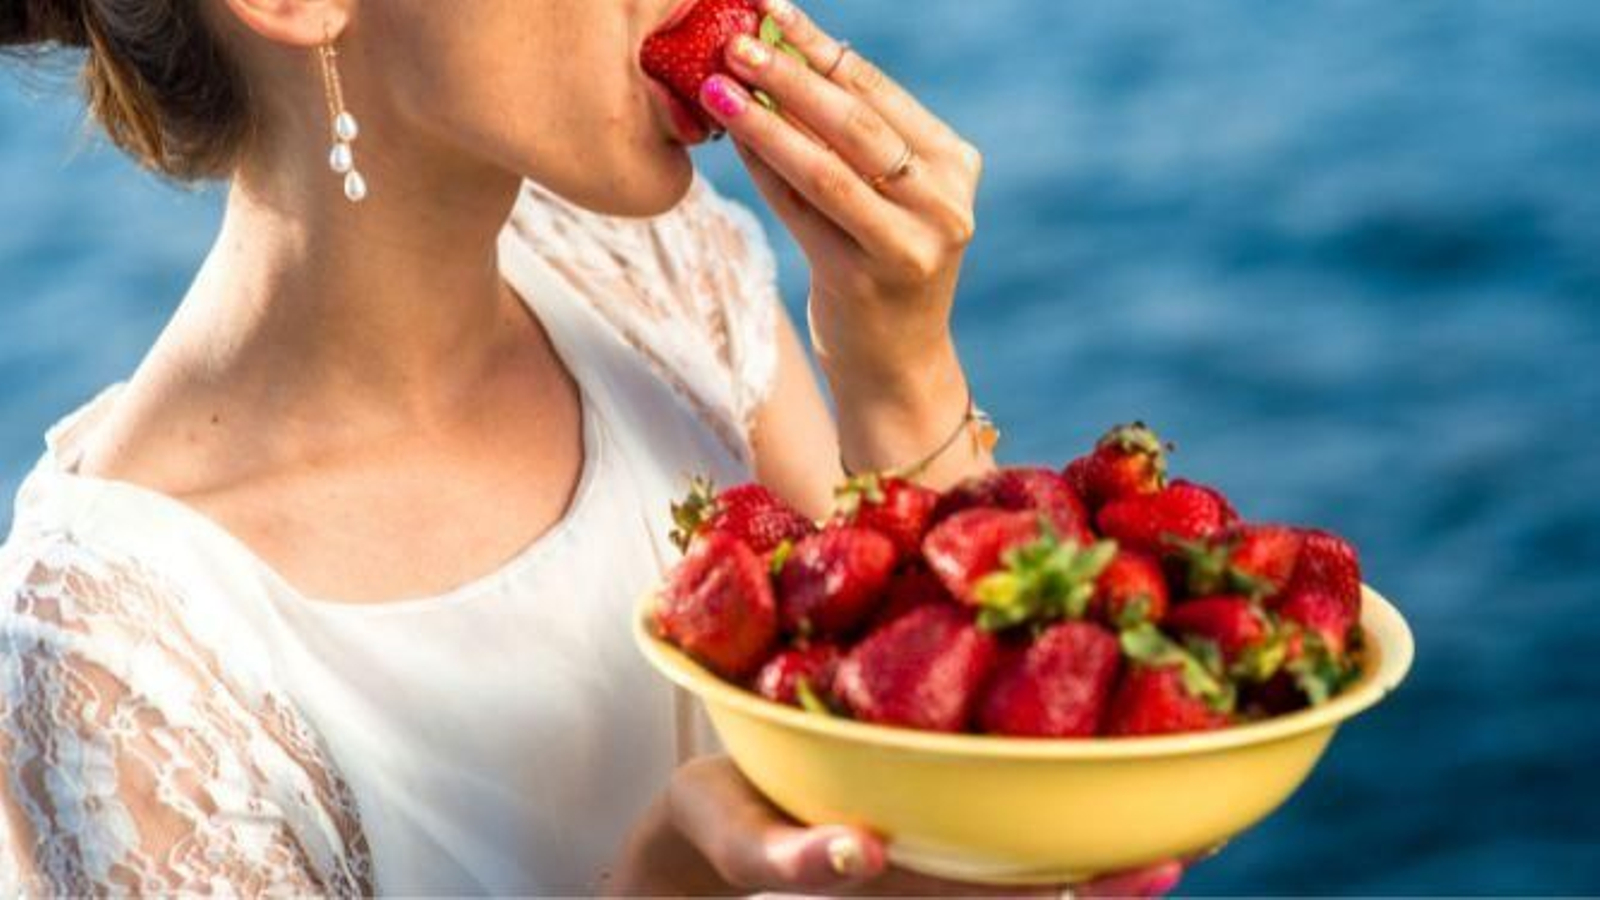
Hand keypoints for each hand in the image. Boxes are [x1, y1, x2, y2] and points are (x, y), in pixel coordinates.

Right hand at [603, 755, 1187, 896]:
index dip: (1092, 885)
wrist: (708, 810)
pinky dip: (1055, 741)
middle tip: (1212, 818)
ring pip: (1038, 818)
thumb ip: (796, 859)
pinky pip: (1002, 767)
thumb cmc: (725, 826)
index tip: (1160, 866)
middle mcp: (944, 857)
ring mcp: (941, 821)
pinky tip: (1091, 693)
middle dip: (1128, 846)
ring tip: (1189, 748)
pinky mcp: (927, 777)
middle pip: (1053, 863)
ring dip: (1105, 793)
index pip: (1019, 897)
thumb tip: (863, 852)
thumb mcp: (746, 841)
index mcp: (912, 881)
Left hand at [699, 0, 981, 395]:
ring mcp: (907, 244)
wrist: (897, 366)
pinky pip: (800, 211)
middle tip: (736, 40)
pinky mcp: (863, 279)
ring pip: (824, 167)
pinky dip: (763, 172)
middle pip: (854, 123)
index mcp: (956, 166)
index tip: (775, 9)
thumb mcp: (887, 199)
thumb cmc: (884, 268)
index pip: (880, 91)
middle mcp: (943, 203)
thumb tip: (775, 62)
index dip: (821, 47)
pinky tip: (730, 140)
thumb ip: (849, 141)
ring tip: (718, 85)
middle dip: (788, 75)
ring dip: (765, 121)